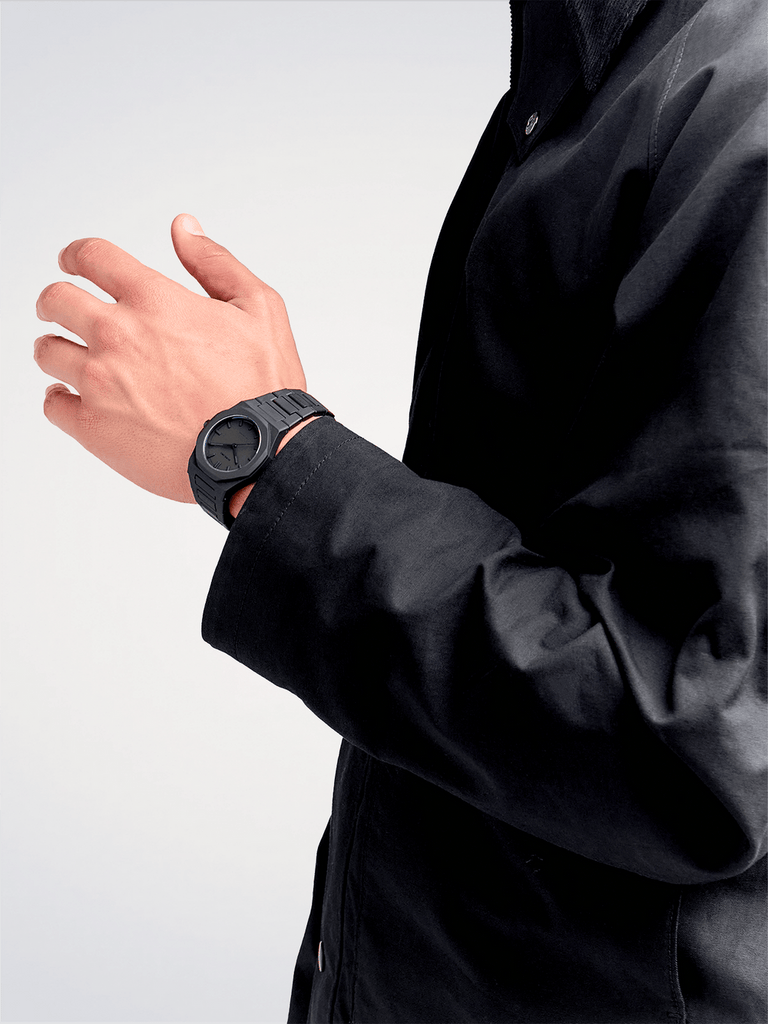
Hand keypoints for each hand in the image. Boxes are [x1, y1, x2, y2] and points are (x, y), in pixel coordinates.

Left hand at [34, 214, 306, 502]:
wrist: (256, 456)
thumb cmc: (263, 388)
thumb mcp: (259, 308)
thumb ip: (215, 262)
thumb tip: (183, 228)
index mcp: (154, 300)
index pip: (91, 257)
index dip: (76, 254)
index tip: (72, 262)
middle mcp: (118, 335)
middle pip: (55, 300)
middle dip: (54, 300)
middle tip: (59, 310)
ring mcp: (100, 382)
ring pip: (47, 353)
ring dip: (56, 350)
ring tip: (72, 360)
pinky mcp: (93, 427)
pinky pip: (52, 405)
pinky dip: (59, 399)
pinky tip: (74, 400)